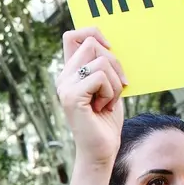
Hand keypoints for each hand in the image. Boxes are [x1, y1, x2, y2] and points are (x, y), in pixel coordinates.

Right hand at [56, 27, 126, 165]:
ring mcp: (65, 86)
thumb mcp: (108, 87)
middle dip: (115, 62)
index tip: (109, 49)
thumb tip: (110, 45)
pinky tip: (103, 107)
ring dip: (114, 83)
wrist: (101, 151)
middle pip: (92, 44)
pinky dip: (111, 92)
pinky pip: (100, 77)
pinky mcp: (71, 96)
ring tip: (107, 102)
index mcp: (70, 72)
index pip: (73, 35)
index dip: (93, 33)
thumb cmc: (106, 121)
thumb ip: (103, 66)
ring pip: (101, 61)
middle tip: (120, 85)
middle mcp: (64, 77)